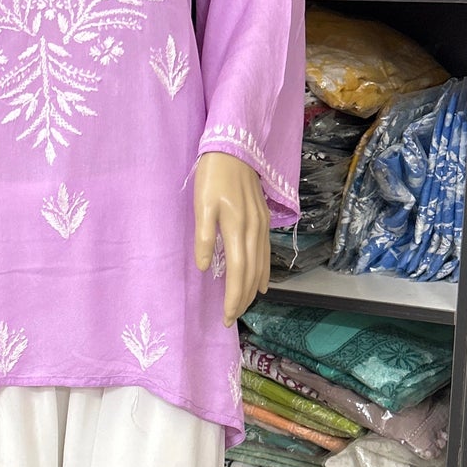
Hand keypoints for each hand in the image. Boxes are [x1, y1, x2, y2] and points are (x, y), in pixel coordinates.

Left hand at [194, 151, 270, 325]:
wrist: (234, 148)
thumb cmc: (213, 176)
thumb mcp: (201, 205)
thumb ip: (203, 237)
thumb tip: (203, 266)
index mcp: (237, 228)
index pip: (237, 272)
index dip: (233, 297)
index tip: (225, 317)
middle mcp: (253, 230)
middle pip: (251, 273)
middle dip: (242, 299)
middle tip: (231, 319)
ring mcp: (261, 225)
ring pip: (260, 265)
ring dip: (252, 289)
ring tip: (244, 307)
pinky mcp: (263, 220)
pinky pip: (265, 253)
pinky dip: (264, 272)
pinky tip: (261, 283)